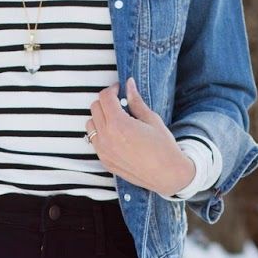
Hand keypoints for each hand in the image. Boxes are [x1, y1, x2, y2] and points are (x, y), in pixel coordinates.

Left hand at [85, 77, 195, 194]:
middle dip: (106, 101)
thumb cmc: (163, 146)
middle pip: (95, 108)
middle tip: (119, 103)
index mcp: (118, 124)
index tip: (119, 89)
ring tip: (116, 119)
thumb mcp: (151, 119)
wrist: (167, 174)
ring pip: (90, 124)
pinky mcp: (104, 160)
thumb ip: (136, 101)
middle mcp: (106, 137)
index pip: (105, 97)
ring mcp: (103, 151)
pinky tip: (116, 134)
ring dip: (100, 117)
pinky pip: (94, 141)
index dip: (112, 89)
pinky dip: (100, 133)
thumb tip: (129, 83)